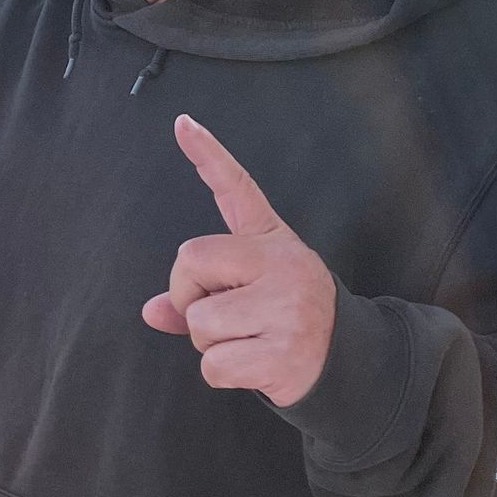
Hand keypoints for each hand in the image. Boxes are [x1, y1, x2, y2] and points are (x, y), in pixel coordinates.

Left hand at [143, 114, 337, 407]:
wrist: (345, 363)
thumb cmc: (284, 321)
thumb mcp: (249, 295)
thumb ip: (199, 296)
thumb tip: (151, 312)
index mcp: (271, 241)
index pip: (236, 189)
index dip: (208, 155)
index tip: (182, 123)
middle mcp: (282, 264)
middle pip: (188, 262)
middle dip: (188, 296)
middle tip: (224, 314)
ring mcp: (287, 307)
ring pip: (198, 322)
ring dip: (208, 343)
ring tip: (247, 340)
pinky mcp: (283, 351)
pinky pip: (213, 364)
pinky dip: (222, 373)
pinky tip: (256, 364)